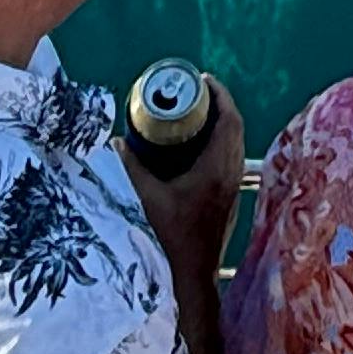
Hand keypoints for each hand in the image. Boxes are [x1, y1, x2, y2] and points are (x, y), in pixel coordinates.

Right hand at [125, 76, 245, 269]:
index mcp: (216, 168)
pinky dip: (223, 140)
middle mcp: (231, 173)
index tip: (202, 79)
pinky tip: (202, 143)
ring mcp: (234, 185)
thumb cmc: (172, 237)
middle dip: (220, 103)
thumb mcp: (148, 199)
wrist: (194, 274)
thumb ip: (131, 169)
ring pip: (237, 142)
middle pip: (235, 126)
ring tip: (199, 110)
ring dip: (223, 122)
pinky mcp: (231, 196)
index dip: (219, 94)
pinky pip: (233, 156)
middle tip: (197, 90)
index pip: (228, 119)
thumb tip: (116, 142)